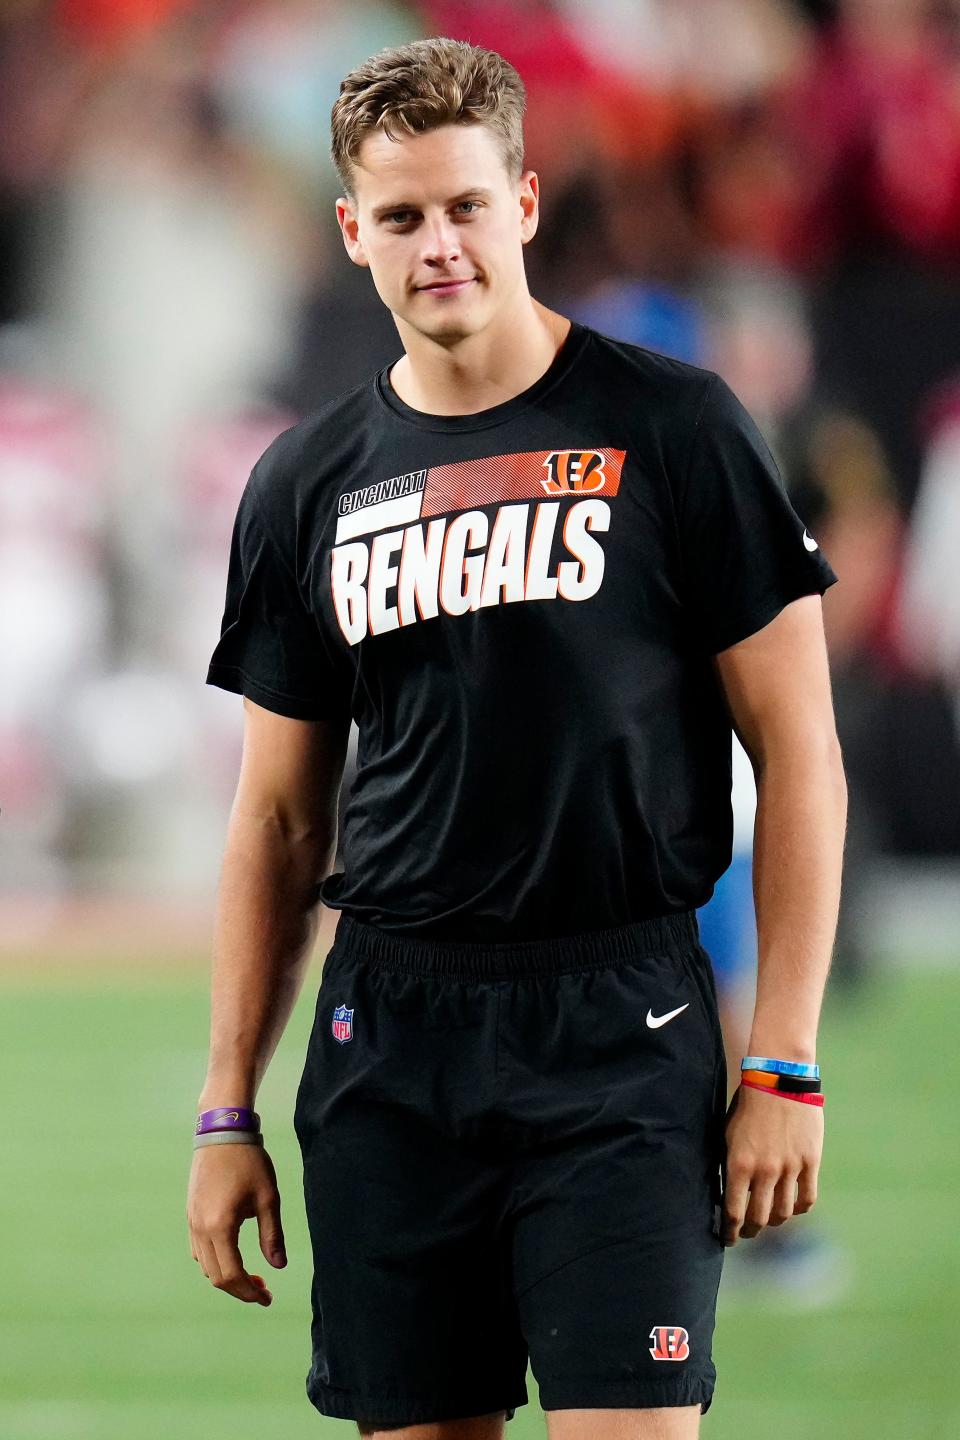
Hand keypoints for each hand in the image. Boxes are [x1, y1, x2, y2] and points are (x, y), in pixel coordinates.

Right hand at [187, 1142, 286, 1303]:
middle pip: (216, 1277)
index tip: (268, 1298)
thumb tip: (279, 1266)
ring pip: (205, 1265)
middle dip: (240, 1289)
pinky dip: (215, 1261)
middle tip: (264, 1290)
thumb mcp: (268, 1198)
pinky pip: (198, 1250)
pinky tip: (233, 1254)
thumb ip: (272, 1235)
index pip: (232, 1275)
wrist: (222, 1131)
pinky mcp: (190, 1213)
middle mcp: (200, 1229)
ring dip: (227, 1276)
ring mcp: (192, 1221)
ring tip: (252, 1275)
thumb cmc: (249, 1162)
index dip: (250, 1292)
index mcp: (220, 1227)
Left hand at [721, 1082, 821, 1246]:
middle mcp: (765, 1171)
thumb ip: (731, 1164)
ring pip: (784, 1212)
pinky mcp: (810, 1162)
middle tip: (747, 1232)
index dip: (730, 1231)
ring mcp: (790, 1168)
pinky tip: (792, 1207)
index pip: (734, 1212)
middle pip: (759, 1218)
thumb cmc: (747, 1105)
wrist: (778, 1080)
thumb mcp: (729, 1135)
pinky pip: (807, 1198)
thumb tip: (729, 1191)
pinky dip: (799, 1208)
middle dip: (751, 1230)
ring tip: (768, 1220)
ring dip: (774, 1221)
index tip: (727, 1239)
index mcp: (739, 1164)